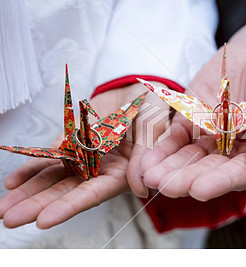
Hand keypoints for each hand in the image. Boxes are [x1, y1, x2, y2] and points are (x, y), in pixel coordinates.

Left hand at [0, 83, 168, 228]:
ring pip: (54, 178)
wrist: (138, 88)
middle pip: (67, 191)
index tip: (44, 220)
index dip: (70, 206)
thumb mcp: (153, 126)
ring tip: (5, 208)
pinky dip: (31, 168)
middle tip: (12, 218)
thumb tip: (140, 187)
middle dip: (39, 205)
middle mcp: (102, 170)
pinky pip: (50, 158)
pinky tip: (14, 181)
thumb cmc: (152, 107)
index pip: (94, 193)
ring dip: (29, 192)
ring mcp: (85, 158)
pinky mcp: (73, 144)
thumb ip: (146, 155)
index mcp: (124, 172)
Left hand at [138, 20, 245, 200]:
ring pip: (188, 158)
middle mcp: (233, 152)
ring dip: (170, 169)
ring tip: (152, 177)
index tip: (199, 189)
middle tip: (168, 187)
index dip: (219, 182)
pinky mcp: (192, 121)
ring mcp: (211, 137)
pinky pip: (175, 138)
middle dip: (187, 179)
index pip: (239, 173)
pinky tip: (147, 162)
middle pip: (209, 170)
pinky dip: (161, 150)